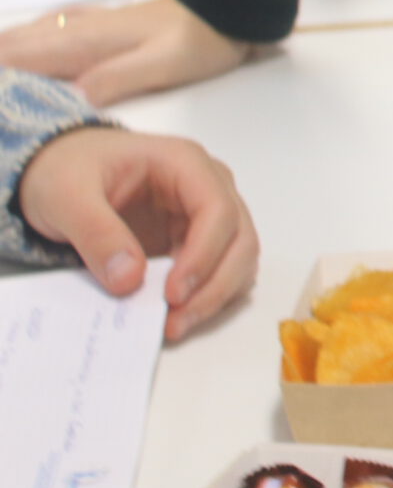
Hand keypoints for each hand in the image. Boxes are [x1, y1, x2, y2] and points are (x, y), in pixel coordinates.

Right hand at [0, 0, 252, 105]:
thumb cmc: (196, 40)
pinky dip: (18, 48)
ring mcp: (81, 27)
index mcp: (81, 42)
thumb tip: (68, 99)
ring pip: (21, 40)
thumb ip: (114, 79)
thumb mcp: (160, 65)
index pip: (14, 57)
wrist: (226, 9)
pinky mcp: (93, 30)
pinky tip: (16, 54)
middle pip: (9, 47)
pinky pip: (39, 38)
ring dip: (1, 55)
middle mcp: (71, 31)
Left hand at [17, 125, 258, 341]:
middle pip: (239, 237)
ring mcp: (206, 214)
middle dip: (215, 284)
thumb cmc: (66, 171)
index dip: (204, 255)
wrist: (58, 171)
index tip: (172, 294)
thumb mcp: (67, 196)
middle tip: (176, 321)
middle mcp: (208, 186)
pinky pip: (221, 269)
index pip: (217, 209)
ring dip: (216, 295)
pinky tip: (178, 315)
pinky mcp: (196, 240)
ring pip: (239, 257)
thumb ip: (97, 233)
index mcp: (185, 163)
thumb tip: (130, 280)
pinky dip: (208, 295)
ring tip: (175, 325)